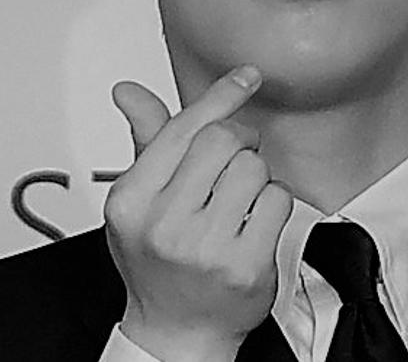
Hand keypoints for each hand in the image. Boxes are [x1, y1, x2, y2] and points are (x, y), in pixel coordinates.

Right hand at [104, 65, 292, 361]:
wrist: (176, 332)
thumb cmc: (158, 261)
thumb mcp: (139, 201)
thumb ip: (146, 140)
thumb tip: (129, 91)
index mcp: (132, 199)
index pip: (183, 128)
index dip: (220, 95)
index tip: (246, 76)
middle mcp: (164, 223)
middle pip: (223, 139)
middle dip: (240, 140)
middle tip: (238, 157)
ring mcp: (205, 247)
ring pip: (255, 168)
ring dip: (257, 177)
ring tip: (239, 201)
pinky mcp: (245, 265)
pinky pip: (278, 201)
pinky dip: (274, 205)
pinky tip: (254, 223)